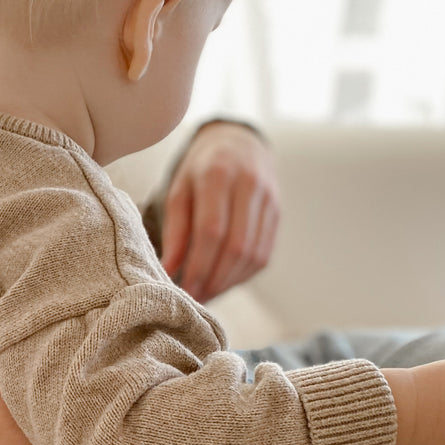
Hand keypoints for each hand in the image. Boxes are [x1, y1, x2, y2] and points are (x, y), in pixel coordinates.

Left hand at [160, 121, 278, 302]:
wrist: (240, 144)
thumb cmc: (201, 170)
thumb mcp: (179, 190)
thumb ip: (175, 230)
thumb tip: (167, 271)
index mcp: (219, 175)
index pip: (212, 231)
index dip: (198, 266)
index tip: (184, 291)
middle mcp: (250, 186)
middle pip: (236, 247)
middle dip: (214, 280)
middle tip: (195, 300)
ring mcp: (270, 201)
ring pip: (253, 254)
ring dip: (229, 282)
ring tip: (206, 294)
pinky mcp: (278, 215)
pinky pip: (264, 254)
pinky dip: (243, 275)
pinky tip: (224, 282)